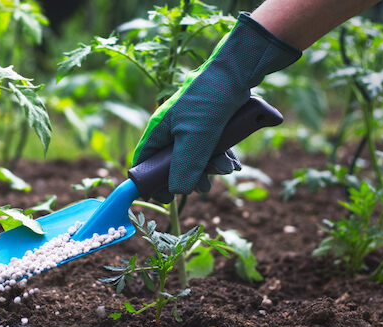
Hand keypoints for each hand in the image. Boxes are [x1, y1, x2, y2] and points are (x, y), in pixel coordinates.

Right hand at [133, 13, 300, 202]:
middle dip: (190, 177)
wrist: (238, 72)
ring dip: (211, 168)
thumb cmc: (208, 100)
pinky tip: (233, 163)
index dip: (151, 182)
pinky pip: (212, 149)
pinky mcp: (210, 125)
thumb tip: (177, 192)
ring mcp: (192, 128)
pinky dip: (222, 158)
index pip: (145, 162)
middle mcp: (172, 130)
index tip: (165, 197)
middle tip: (204, 186)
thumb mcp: (195, 138)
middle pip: (173, 165)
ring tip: (226, 169)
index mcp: (159, 130)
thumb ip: (184, 167)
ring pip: (196, 158)